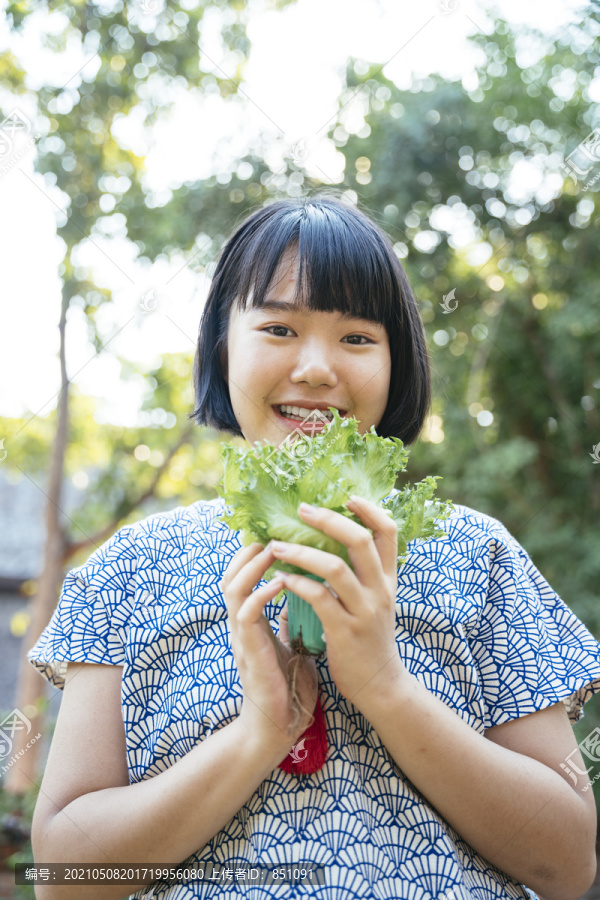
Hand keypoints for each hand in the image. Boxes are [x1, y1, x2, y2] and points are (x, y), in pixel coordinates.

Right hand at [220, 543, 318, 751]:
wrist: (279, 728)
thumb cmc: (287, 691)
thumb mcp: (291, 648)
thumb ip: (290, 626)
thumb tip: (300, 605)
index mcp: (252, 624)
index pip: (243, 580)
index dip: (252, 558)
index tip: (275, 539)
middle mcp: (242, 627)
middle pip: (230, 577)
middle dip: (247, 554)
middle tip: (271, 535)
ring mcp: (242, 638)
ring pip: (233, 589)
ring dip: (252, 566)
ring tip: (273, 549)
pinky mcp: (249, 651)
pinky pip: (247, 614)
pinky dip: (262, 594)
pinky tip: (281, 582)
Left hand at [269, 496, 405, 713]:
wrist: (381, 685)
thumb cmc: (369, 639)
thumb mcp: (376, 602)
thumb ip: (363, 574)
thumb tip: (333, 542)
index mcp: (389, 579)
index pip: (388, 532)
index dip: (369, 509)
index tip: (346, 495)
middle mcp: (381, 590)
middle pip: (360, 541)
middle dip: (329, 520)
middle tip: (301, 510)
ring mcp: (365, 611)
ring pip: (336, 568)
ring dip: (302, 552)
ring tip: (276, 545)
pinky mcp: (346, 631)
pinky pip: (319, 598)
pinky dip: (297, 583)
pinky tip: (281, 578)